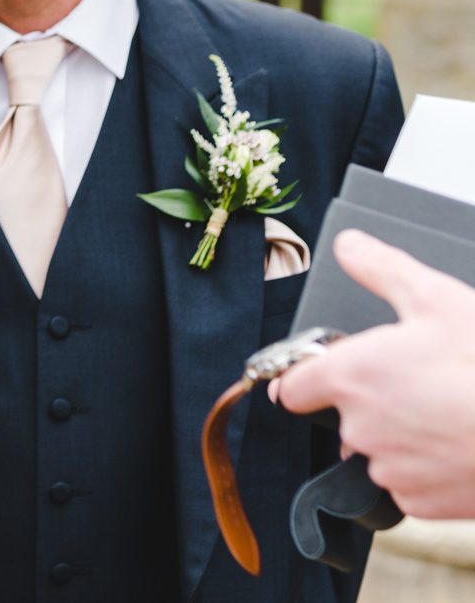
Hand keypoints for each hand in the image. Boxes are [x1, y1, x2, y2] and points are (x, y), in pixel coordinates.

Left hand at [273, 230, 474, 518]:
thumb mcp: (438, 299)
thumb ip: (382, 269)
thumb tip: (350, 246)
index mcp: (351, 377)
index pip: (292, 386)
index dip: (306, 376)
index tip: (326, 370)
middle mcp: (359, 428)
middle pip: (343, 415)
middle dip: (371, 401)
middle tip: (417, 383)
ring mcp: (389, 469)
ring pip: (379, 451)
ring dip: (400, 436)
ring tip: (444, 411)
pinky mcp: (419, 503)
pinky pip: (409, 485)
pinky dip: (427, 469)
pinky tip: (457, 444)